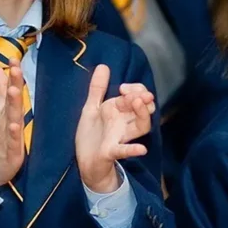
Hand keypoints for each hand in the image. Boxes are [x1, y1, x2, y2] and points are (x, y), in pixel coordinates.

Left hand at [75, 65, 155, 192]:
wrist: (84, 161)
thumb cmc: (91, 135)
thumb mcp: (92, 108)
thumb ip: (97, 88)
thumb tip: (104, 66)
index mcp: (119, 112)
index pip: (136, 96)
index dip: (135, 89)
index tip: (123, 88)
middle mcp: (124, 123)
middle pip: (142, 110)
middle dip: (143, 99)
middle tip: (139, 95)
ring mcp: (120, 137)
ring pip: (140, 126)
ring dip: (142, 115)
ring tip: (140, 104)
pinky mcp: (111, 151)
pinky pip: (124, 150)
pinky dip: (133, 150)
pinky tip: (141, 149)